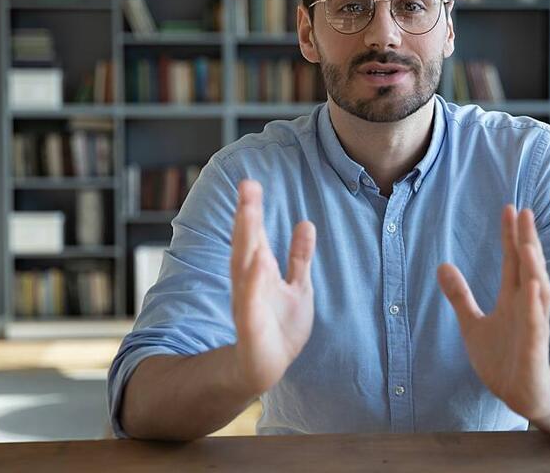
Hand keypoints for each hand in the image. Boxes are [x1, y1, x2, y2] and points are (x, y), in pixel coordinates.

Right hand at [230, 179, 316, 396]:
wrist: (267, 367)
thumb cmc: (280, 327)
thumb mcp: (298, 286)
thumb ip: (300, 257)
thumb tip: (306, 223)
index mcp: (260, 271)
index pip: (256, 234)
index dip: (252, 209)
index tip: (250, 182)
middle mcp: (250, 282)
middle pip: (247, 243)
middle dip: (246, 215)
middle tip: (247, 186)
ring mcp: (248, 302)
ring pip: (244, 266)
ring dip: (246, 240)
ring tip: (249, 213)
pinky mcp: (250, 326)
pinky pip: (250, 302)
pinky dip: (253, 283)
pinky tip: (257, 262)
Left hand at [437, 206, 549, 421]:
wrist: (520, 396)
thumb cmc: (502, 359)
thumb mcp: (472, 324)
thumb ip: (460, 295)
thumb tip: (442, 265)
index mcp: (514, 299)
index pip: (513, 261)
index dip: (511, 236)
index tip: (510, 208)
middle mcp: (527, 307)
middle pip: (528, 268)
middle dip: (527, 241)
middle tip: (524, 212)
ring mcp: (533, 327)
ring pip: (538, 292)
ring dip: (534, 268)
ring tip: (527, 243)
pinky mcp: (535, 349)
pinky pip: (536, 325)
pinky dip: (534, 306)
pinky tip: (532, 286)